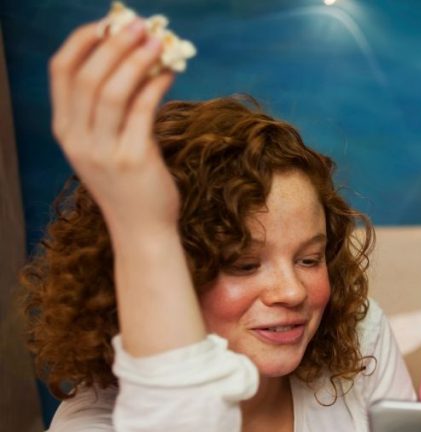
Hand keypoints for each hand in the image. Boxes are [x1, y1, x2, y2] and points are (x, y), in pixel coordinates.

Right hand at [50, 18, 177, 238]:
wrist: (142, 229)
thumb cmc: (130, 182)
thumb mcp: (106, 144)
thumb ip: (112, 108)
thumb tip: (139, 59)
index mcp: (65, 129)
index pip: (61, 71)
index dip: (83, 41)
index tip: (107, 23)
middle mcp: (77, 138)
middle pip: (87, 75)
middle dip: (114, 44)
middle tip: (141, 26)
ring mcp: (102, 150)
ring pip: (112, 91)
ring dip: (137, 60)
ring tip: (159, 43)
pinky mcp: (132, 159)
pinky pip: (142, 111)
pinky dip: (155, 86)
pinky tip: (169, 74)